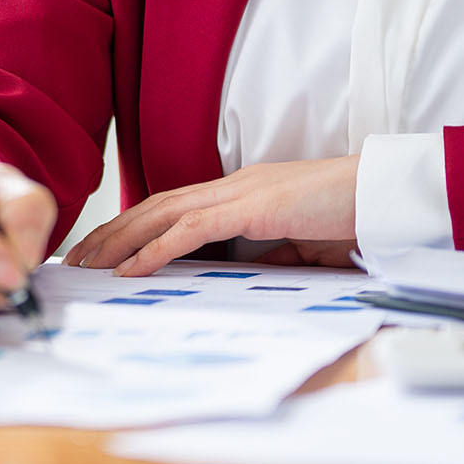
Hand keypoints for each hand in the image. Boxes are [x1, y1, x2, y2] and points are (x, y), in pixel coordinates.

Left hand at [63, 156, 357, 275]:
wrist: (386, 195)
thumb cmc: (352, 218)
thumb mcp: (299, 243)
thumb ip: (268, 254)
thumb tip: (241, 276)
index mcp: (243, 193)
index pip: (174, 207)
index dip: (136, 227)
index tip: (106, 252)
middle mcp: (233, 187)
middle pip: (156, 206)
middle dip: (112, 233)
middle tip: (77, 259)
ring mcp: (241, 193)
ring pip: (163, 214)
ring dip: (120, 241)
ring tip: (89, 265)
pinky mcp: (253, 207)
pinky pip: (192, 231)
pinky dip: (156, 250)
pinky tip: (131, 270)